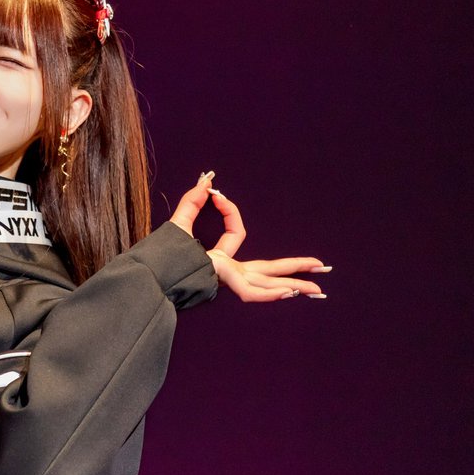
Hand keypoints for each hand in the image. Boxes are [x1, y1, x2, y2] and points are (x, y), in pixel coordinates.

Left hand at [170, 172, 329, 302]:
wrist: (152, 273)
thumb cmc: (162, 256)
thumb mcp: (180, 222)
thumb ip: (192, 202)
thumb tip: (206, 181)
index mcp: (219, 260)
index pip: (235, 233)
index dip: (229, 210)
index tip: (216, 193)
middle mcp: (229, 273)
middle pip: (269, 269)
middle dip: (295, 268)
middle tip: (322, 267)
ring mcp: (230, 281)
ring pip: (268, 284)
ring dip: (294, 284)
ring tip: (316, 289)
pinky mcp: (226, 286)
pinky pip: (251, 292)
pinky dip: (270, 293)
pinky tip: (290, 292)